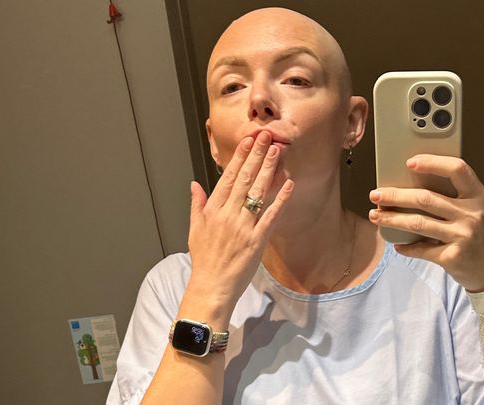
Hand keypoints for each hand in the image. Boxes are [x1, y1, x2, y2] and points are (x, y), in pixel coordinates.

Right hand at [187, 132, 293, 314]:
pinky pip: (271, 216)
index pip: (228, 177)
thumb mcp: (194, 229)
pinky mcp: (257, 241)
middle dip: (257, 155)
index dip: (240, 157)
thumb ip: (197, 204)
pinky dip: (280, 199)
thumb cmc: (204, 260)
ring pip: (257, 192)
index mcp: (212, 210)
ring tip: (278, 151)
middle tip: (267, 135)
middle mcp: (227, 215)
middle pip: (244, 179)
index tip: (249, 140)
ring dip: (269, 170)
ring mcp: (243, 227)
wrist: (211, 287)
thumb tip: (195, 184)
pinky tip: (289, 184)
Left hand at [368, 154, 483, 291]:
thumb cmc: (483, 236)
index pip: (457, 170)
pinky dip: (405, 246)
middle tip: (376, 195)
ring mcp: (463, 236)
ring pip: (418, 223)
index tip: (410, 162)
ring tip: (376, 216)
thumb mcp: (478, 210)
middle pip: (426, 198)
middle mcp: (472, 214)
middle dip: (395, 196)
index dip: (433, 163)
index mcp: (479, 196)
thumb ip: (455, 198)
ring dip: (392, 219)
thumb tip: (412, 187)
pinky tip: (396, 244)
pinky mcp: (453, 257)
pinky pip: (421, 249)